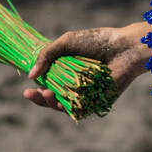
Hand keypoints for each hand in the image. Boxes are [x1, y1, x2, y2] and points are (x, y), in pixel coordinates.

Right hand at [23, 22, 151, 113]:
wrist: (125, 47)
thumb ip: (47, 56)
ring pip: (63, 107)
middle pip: (52, 99)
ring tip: (47, 93)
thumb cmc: (97, 41)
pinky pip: (79, 111)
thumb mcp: (67, 42)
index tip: (27, 88)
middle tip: (32, 93)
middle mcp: (74, 84)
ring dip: (51, 103)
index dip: (36, 88)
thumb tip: (31, 75)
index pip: (47, 84)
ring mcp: (86, 95)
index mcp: (66, 71)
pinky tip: (61, 103)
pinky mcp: (97, 103)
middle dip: (40, 99)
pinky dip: (68, 109)